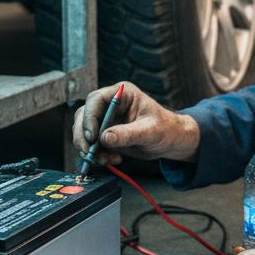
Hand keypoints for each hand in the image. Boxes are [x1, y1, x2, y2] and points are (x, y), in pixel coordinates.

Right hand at [71, 81, 200, 164]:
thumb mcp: (149, 131)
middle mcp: (110, 104)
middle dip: (84, 136)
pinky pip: (92, 143)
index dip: (89, 117)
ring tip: (105, 160)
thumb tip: (105, 138)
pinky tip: (111, 160)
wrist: (171, 140)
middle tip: (90, 153)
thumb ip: (127, 134)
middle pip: (84, 115)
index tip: (92, 137)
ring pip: (84, 131)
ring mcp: (106, 119)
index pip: (96, 100)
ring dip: (90, 148)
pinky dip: (96, 154)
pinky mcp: (105, 133)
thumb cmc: (166, 129)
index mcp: (122, 94)